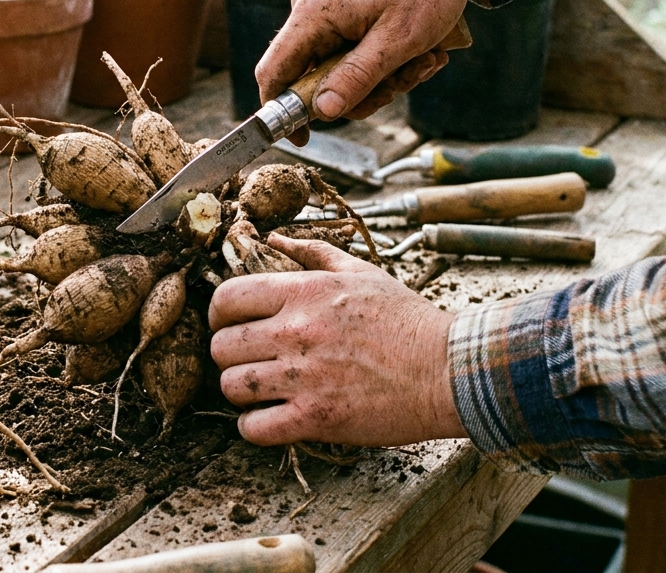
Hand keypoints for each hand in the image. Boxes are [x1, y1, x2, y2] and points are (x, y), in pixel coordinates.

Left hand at [208, 234, 465, 446]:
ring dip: (239, 391)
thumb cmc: (406, 320)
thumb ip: (312, 252)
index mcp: (304, 293)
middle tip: (246, 360)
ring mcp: (303, 377)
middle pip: (221, 346)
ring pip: (231, 386)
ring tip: (259, 390)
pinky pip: (254, 428)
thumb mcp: (361, 271)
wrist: (447, 370)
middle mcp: (296, 332)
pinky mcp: (315, 418)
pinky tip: (270, 418)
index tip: (227, 324)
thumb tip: (273, 238)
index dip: (218, 314)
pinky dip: (253, 427)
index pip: (226, 298)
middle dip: (228, 354)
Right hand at [257, 0, 491, 143]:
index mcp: (314, 11)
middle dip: (363, 89)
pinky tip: (420, 45)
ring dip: (384, 73)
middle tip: (406, 80)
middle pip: (315, 74)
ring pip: (341, 61)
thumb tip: (322, 113)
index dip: (282, 112)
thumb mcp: (399, 40)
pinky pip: (353, 42)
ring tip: (426, 57)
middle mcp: (310, 3)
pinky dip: (384, 52)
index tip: (303, 139)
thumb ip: (357, 78)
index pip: (274, 72)